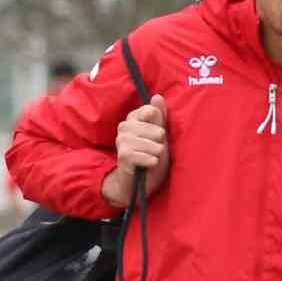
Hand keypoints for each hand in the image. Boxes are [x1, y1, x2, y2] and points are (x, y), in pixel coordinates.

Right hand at [102, 93, 169, 207]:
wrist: (138, 184)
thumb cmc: (150, 157)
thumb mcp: (159, 136)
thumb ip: (159, 116)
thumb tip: (157, 96)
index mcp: (133, 118)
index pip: (151, 111)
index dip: (159, 126)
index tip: (157, 137)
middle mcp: (124, 127)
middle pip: (154, 129)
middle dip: (160, 142)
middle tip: (155, 150)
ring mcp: (122, 140)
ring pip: (150, 143)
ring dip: (156, 153)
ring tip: (153, 158)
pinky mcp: (123, 155)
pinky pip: (144, 155)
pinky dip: (151, 161)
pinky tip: (150, 164)